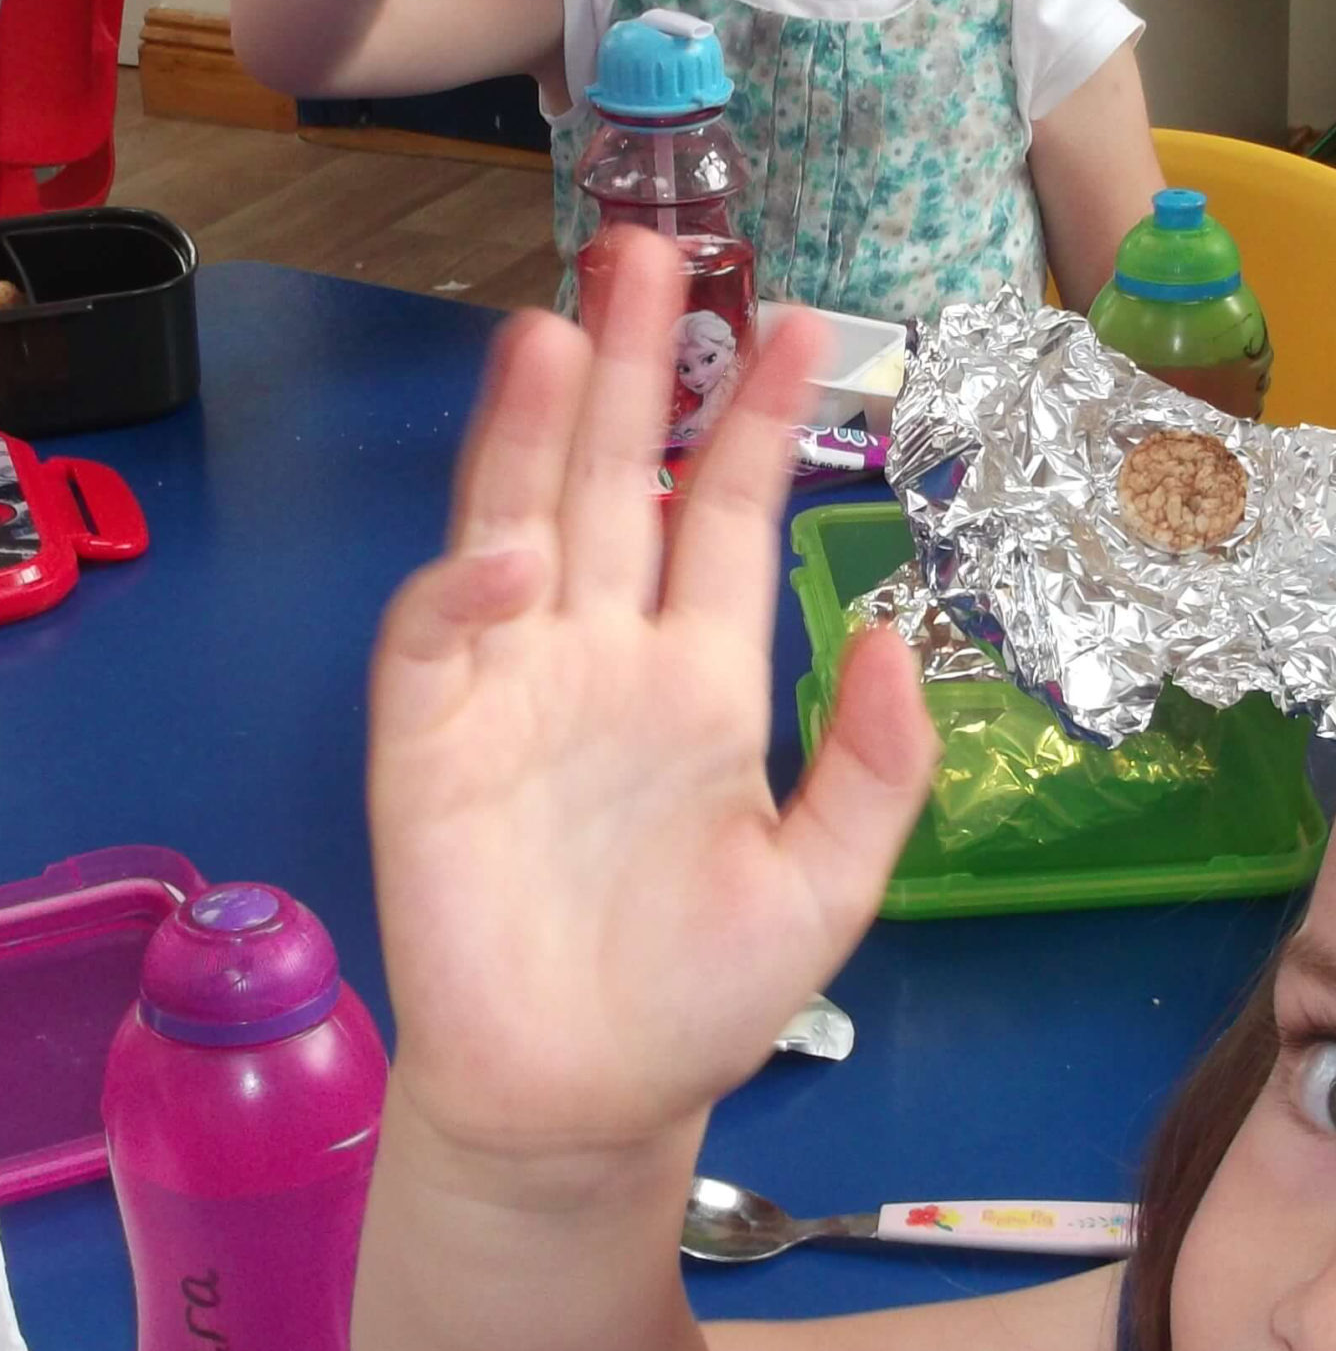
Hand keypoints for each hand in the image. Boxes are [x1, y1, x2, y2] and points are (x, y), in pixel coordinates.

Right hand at [367, 229, 937, 1163]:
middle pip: (617, 479)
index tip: (807, 320)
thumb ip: (874, 763)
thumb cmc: (703, 995)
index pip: (728, 513)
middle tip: (649, 247)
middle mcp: (606, 653)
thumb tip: (891, 629)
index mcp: (703, 676)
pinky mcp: (429, 742)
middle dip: (633, 366)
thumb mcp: (831, 882)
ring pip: (520, 520)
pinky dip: (464, 586)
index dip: (761, 419)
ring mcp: (513, 687)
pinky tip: (511, 544)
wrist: (585, 1103)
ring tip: (560, 323)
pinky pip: (437, 640)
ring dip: (535, 428)